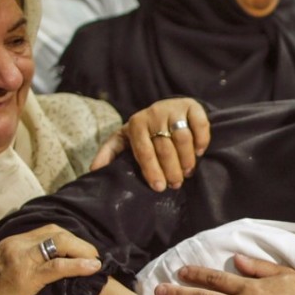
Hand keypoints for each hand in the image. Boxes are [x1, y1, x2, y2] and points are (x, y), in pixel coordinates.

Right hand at [0, 225, 101, 294]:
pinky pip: (58, 266)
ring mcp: (21, 259)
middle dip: (79, 243)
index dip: (69, 238)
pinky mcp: (27, 277)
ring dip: (82, 251)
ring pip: (60, 244)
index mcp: (12, 242)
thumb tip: (53, 261)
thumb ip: (26, 260)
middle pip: (56, 233)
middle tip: (92, 255)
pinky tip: (92, 268)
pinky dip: (79, 265)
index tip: (82, 248)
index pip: (47, 230)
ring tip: (95, 261)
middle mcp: (16, 245)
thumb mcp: (7, 270)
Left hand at [90, 97, 210, 191]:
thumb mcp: (125, 139)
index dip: (152, 171)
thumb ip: (110, 153)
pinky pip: (199, 125)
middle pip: (165, 148)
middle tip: (176, 184)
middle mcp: (154, 114)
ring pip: (183, 139)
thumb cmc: (145, 130)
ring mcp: (173, 109)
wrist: (167, 108)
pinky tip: (198, 153)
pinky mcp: (191, 106)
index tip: (159, 188)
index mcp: (135, 124)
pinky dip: (201, 141)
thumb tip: (94, 171)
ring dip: (187, 160)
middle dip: (171, 170)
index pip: (144, 152)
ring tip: (187, 172)